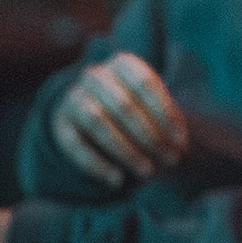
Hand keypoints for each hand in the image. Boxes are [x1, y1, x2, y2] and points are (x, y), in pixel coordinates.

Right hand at [49, 51, 188, 187]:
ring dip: (125, 151)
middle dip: (150, 136)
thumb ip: (165, 117)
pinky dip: (96, 164)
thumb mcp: (154, 102)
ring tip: (147, 172)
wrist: (95, 104)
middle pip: (124, 106)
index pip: (145, 84)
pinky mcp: (60, 122)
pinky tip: (117, 180)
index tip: (181, 140)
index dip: (165, 113)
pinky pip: (74, 144)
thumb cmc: (138, 104)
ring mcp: (74, 97)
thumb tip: (180, 144)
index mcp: (123, 62)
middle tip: (170, 160)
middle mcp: (95, 75)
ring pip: (98, 123)